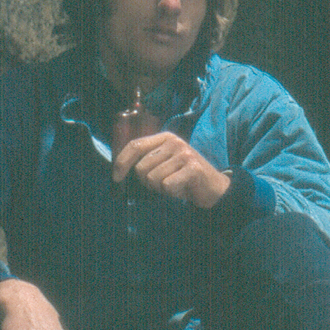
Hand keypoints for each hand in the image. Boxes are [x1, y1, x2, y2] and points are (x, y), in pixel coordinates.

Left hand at [112, 130, 230, 208]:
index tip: (116, 178)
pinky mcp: (193, 168)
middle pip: (141, 167)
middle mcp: (174, 142)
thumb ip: (147, 160)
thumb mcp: (164, 163)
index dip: (121, 162)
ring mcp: (184, 154)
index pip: (135, 145)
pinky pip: (166, 185)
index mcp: (165, 137)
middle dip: (147, 182)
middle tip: (163, 183)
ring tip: (174, 184)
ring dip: (160, 188)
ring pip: (152, 178)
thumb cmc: (183, 177)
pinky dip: (171, 192)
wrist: (213, 188)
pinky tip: (182, 188)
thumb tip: (118, 170)